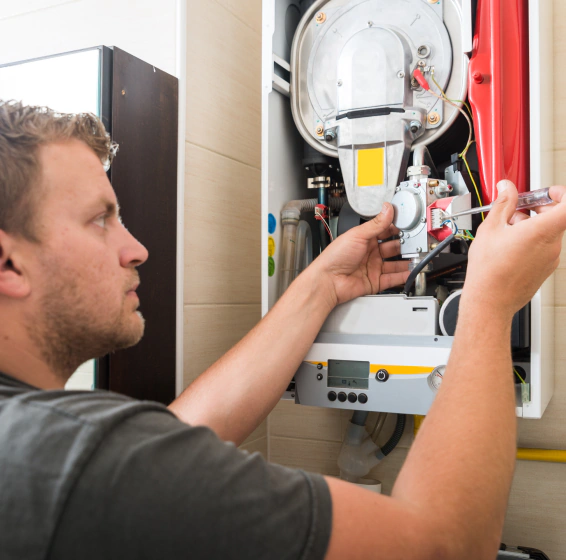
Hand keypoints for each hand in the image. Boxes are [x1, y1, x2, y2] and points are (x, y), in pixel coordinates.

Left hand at [310, 203, 408, 306]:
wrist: (328, 280)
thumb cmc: (335, 257)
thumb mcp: (357, 235)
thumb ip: (376, 223)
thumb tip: (387, 208)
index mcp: (364, 239)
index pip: (384, 231)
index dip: (396, 228)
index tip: (408, 225)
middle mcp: (369, 253)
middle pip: (392, 247)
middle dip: (404, 244)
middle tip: (415, 241)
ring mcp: (373, 267)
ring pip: (395, 263)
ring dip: (406, 261)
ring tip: (417, 256)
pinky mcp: (375, 281)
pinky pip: (393, 278)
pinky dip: (403, 276)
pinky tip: (411, 271)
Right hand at [464, 180, 565, 316]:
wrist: (490, 301)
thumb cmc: (489, 271)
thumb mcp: (490, 229)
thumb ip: (503, 204)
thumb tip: (507, 189)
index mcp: (542, 231)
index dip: (560, 193)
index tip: (545, 192)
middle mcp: (552, 245)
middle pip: (557, 216)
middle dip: (538, 207)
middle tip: (517, 208)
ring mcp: (551, 258)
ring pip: (548, 232)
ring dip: (532, 225)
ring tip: (507, 230)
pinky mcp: (546, 268)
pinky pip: (544, 247)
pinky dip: (532, 240)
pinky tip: (510, 245)